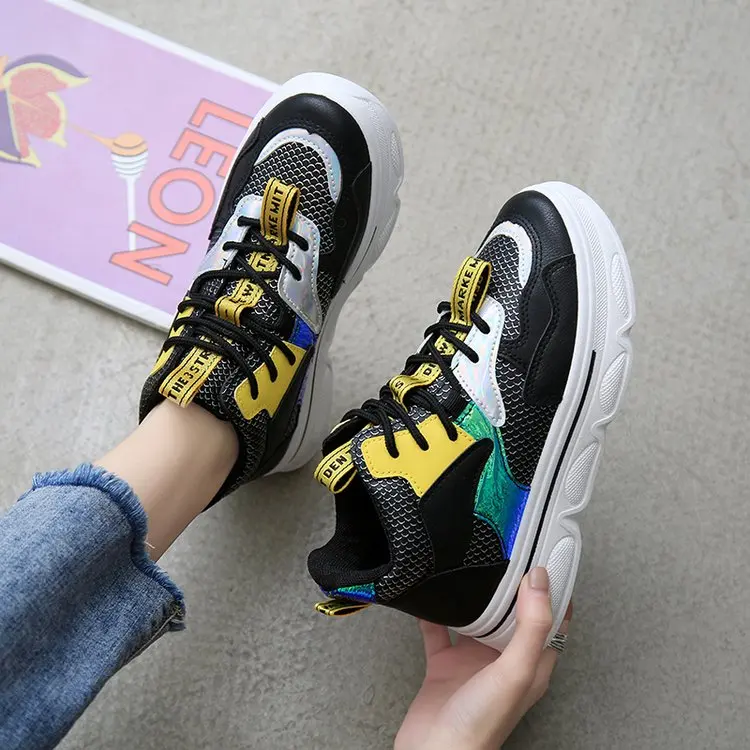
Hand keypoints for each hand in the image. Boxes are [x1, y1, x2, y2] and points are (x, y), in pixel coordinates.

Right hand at [395, 567, 569, 749]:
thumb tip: (541, 580)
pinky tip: (430, 597)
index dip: (555, 589)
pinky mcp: (444, 667)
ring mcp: (473, 664)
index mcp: (530, 665)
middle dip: (513, 585)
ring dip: (475, 597)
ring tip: (473, 567)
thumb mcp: (514, 672)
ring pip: (478, 620)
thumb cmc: (478, 727)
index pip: (552, 619)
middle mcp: (504, 662)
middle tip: (511, 550)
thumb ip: (531, 627)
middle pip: (514, 615)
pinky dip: (435, 614)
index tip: (550, 555)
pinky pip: (439, 632)